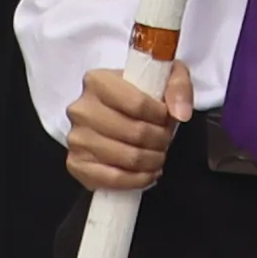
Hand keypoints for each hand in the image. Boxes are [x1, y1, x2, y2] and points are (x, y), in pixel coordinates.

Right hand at [65, 59, 187, 194]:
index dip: (161, 117)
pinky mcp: (76, 164)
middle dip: (159, 140)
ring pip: (127, 158)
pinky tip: (148, 173)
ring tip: (158, 156)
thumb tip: (180, 113)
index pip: (138, 104)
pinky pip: (113, 179)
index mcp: (97, 81)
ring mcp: (76, 138)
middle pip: (135, 133)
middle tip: (165, 141)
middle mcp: (81, 109)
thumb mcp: (164, 77)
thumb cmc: (139, 95)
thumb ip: (178, 87)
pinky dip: (137, 180)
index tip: (168, 119)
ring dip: (152, 161)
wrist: (113, 113)